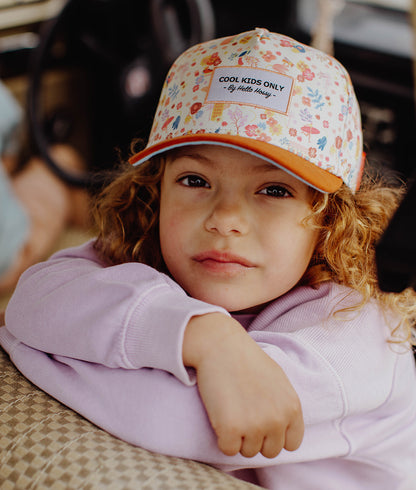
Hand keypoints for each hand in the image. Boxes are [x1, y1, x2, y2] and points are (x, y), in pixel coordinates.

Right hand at [183, 313, 303, 457]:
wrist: (220, 346)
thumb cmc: (247, 359)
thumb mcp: (278, 380)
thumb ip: (284, 406)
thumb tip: (283, 430)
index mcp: (292, 407)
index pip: (291, 444)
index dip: (275, 435)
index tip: (261, 422)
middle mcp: (277, 420)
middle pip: (269, 451)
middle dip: (256, 437)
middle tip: (242, 413)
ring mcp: (255, 426)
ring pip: (247, 451)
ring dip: (238, 437)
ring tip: (231, 409)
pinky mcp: (231, 430)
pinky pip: (228, 449)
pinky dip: (222, 438)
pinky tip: (220, 415)